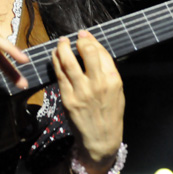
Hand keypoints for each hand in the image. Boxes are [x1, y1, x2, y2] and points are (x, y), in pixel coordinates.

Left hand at [52, 30, 124, 173]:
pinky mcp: (67, 98)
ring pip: (68, 61)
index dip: (91, 40)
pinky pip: (59, 74)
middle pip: (87, 52)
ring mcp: (81, 91)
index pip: (101, 52)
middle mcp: (98, 84)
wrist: (101, 138)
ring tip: (61, 42)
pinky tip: (56, 55)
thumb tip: (94, 47)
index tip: (84, 35)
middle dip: (79, 40)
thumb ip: (107, 70)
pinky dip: (56, 61)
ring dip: (63, 47)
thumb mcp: (117, 90)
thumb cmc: (110, 113)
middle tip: (75, 37)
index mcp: (113, 80)